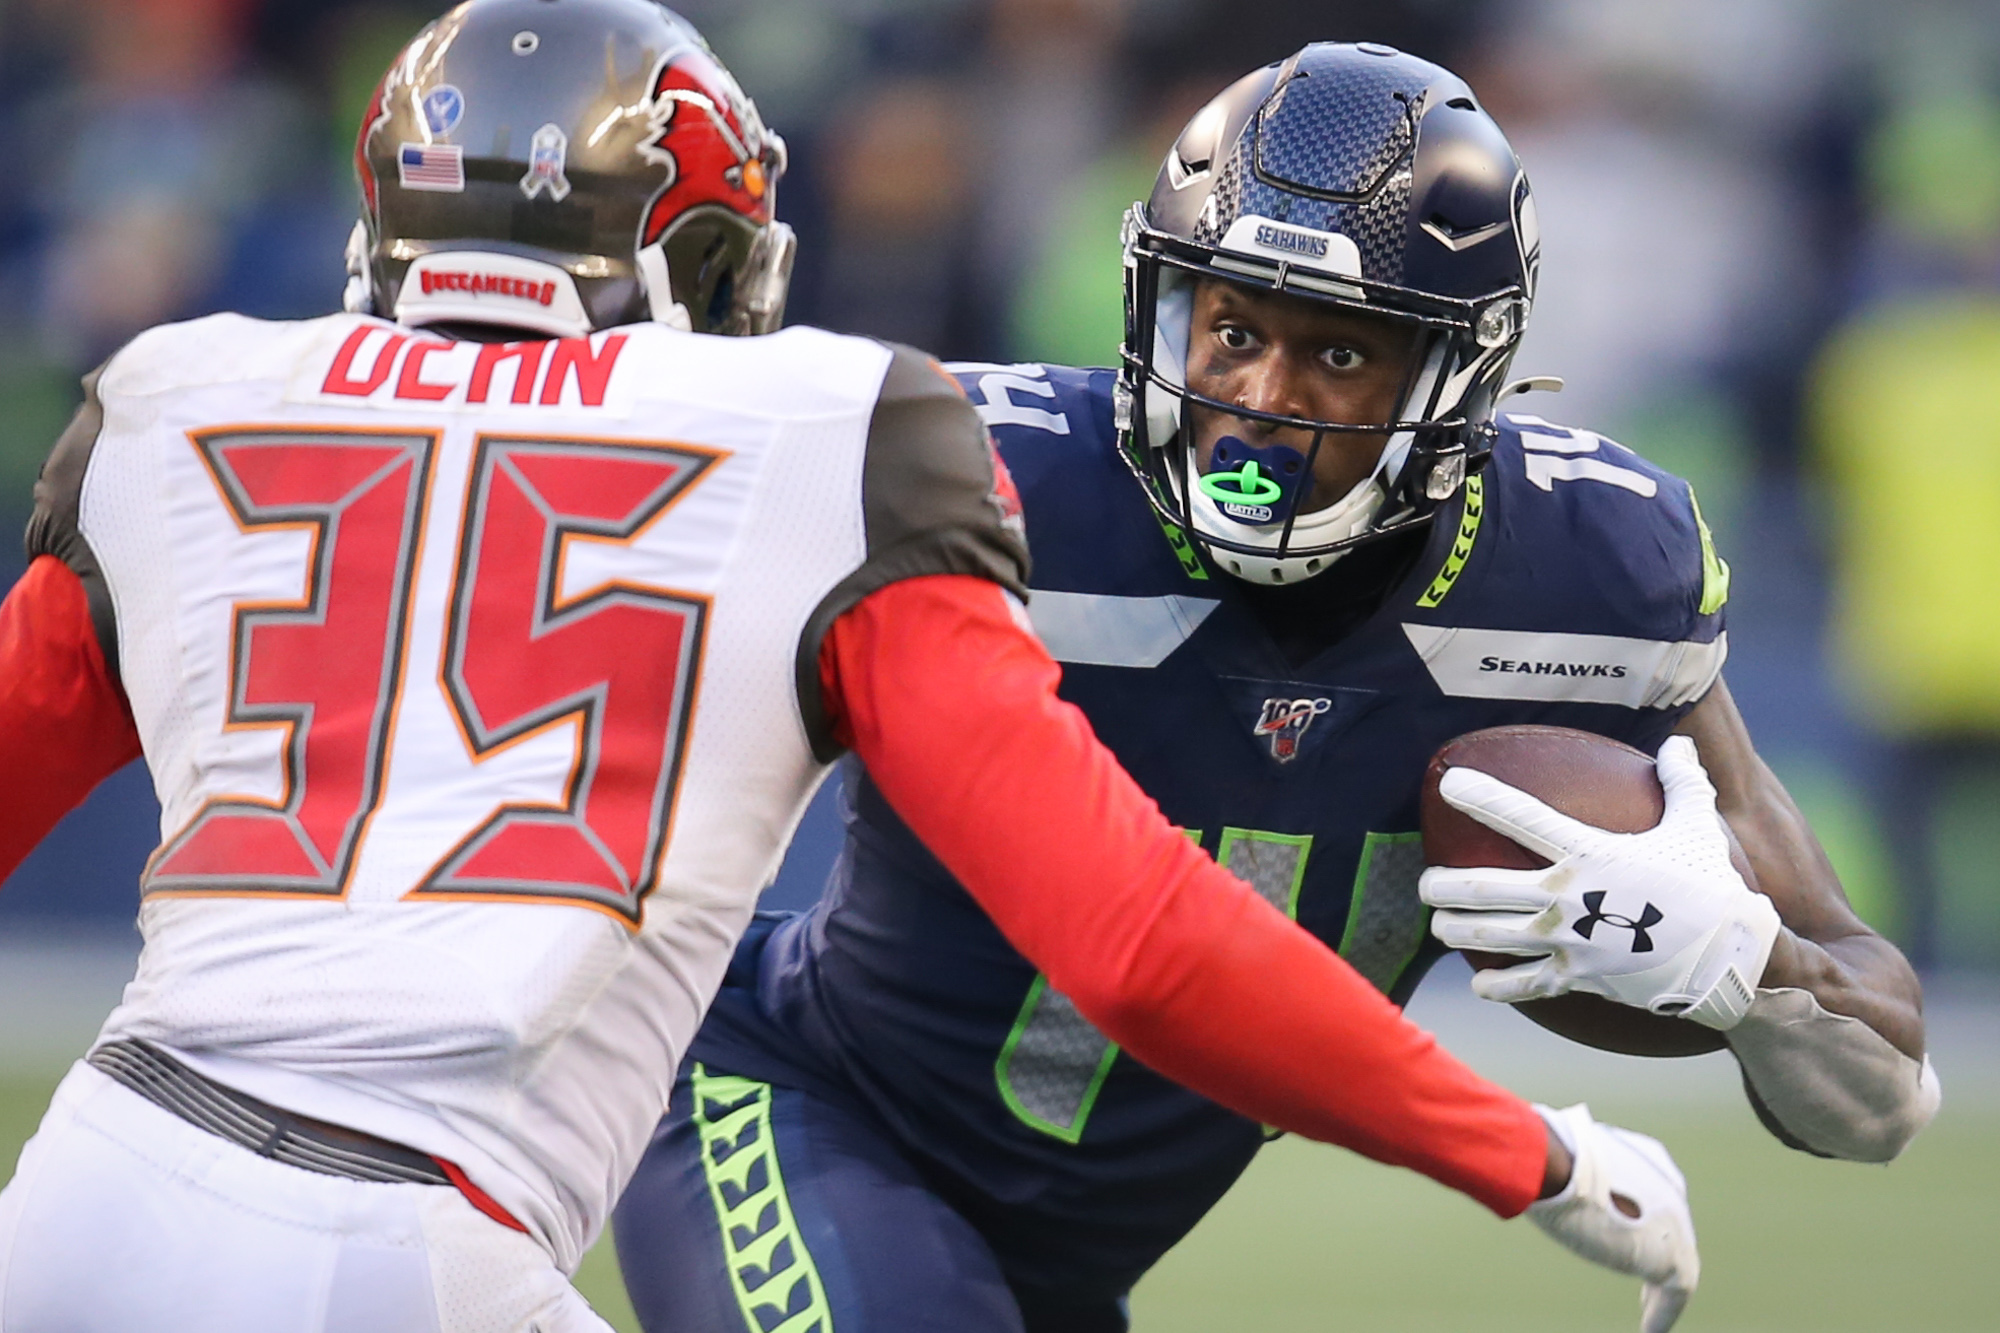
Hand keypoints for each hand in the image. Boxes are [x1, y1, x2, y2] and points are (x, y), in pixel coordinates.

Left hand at [1418, 736, 1780, 1028]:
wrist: (1733, 961)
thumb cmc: (1713, 887)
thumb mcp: (1698, 827)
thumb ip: (1682, 782)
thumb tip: (1679, 741)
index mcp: (1588, 852)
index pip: (1520, 816)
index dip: (1480, 795)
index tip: (1448, 781)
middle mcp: (1565, 897)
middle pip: (1483, 888)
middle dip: (1442, 884)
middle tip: (1425, 882)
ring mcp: (1567, 942)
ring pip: (1490, 937)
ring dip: (1454, 931)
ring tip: (1437, 926)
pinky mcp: (1578, 979)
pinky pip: (1526, 986)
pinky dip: (1498, 986)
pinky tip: (1481, 985)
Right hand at [1527, 1104, 1697, 1332]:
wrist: (1555, 1166)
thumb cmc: (1546, 1156)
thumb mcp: (1558, 1160)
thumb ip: (1564, 1171)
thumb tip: (1533, 1174)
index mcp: (1647, 1160)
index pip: (1653, 1197)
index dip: (1643, 1220)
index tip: (1626, 1238)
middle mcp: (1670, 1189)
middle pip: (1668, 1230)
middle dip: (1655, 1253)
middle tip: (1645, 1284)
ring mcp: (1676, 1223)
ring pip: (1675, 1262)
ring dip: (1660, 1289)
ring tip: (1649, 1314)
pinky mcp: (1673, 1257)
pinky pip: (1674, 1293)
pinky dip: (1662, 1313)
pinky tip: (1649, 1330)